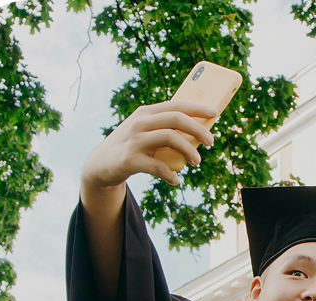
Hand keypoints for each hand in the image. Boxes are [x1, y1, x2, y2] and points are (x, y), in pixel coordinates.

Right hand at [80, 101, 217, 189]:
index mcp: (146, 113)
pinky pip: (158, 167)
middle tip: (211, 141)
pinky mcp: (130, 160)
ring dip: (188, 150)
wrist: (101, 164)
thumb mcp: (145, 132)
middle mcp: (140, 123)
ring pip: (169, 138)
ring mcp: (134, 140)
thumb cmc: (132, 147)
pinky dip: (170, 174)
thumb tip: (199, 134)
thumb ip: (166, 129)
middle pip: (175, 119)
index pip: (175, 105)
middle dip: (197, 129)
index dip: (196, 108)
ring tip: (196, 161)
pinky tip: (175, 180)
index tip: (215, 112)